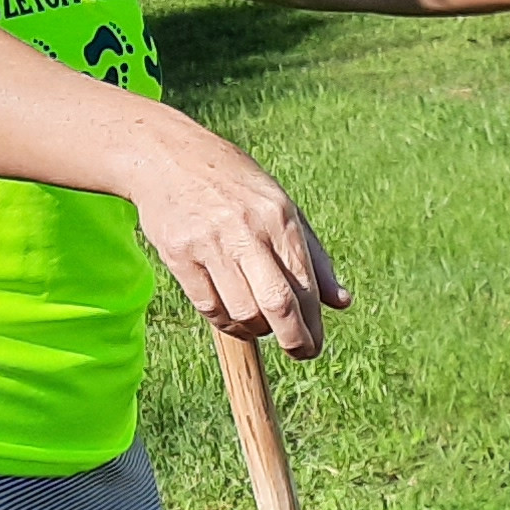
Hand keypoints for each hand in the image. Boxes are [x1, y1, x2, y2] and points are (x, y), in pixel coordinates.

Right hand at [130, 113, 348, 356]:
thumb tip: (342, 302)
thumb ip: (313, 255)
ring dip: (257, 330)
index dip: (313, 323)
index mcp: (278, 217)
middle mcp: (246, 230)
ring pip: (242, 311)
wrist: (167, 157)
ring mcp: (209, 243)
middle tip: (300, 352)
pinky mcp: (177, 254)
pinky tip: (234, 317)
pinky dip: (226, 322)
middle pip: (277, 303)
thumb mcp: (282, 207)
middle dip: (294, 338)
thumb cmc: (234, 185)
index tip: (315, 344)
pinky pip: (208, 307)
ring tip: (261, 326)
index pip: (304, 283)